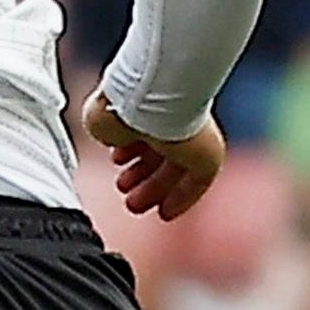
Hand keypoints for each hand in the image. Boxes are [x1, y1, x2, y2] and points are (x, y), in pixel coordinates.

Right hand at [83, 89, 225, 220]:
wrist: (149, 97)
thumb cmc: (122, 101)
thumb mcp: (100, 121)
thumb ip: (105, 132)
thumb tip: (106, 138)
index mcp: (147, 104)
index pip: (140, 133)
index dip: (128, 153)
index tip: (118, 166)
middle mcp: (171, 117)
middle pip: (159, 154)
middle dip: (140, 176)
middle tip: (126, 192)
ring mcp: (192, 135)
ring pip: (175, 168)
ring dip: (154, 188)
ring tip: (134, 203)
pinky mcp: (208, 153)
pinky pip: (195, 182)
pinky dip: (180, 198)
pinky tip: (165, 211)